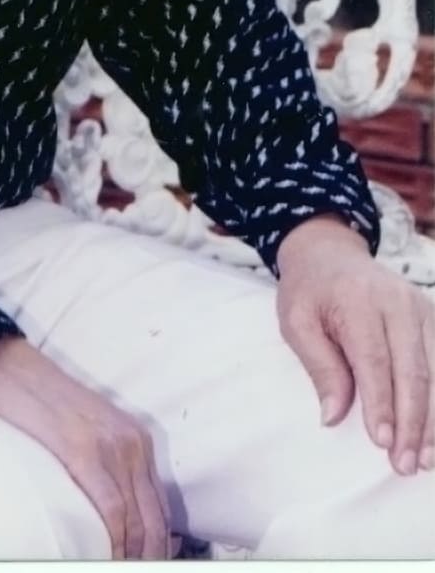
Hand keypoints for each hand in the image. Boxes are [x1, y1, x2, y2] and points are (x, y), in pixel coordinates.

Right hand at [0, 333, 169, 558]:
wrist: (5, 364)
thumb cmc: (37, 401)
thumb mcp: (85, 431)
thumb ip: (103, 465)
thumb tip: (112, 518)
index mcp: (136, 438)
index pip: (160, 511)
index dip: (157, 549)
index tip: (143, 566)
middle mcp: (132, 444)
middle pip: (154, 523)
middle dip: (146, 558)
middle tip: (128, 572)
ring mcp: (110, 447)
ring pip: (136, 523)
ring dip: (129, 557)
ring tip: (114, 569)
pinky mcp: (82, 451)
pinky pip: (111, 512)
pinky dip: (112, 544)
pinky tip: (101, 558)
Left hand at [276, 214, 434, 474]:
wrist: (329, 253)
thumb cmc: (309, 292)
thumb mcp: (296, 321)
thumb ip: (319, 366)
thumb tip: (332, 416)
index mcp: (358, 301)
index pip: (375, 360)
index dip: (382, 404)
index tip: (382, 443)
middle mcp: (398, 302)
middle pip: (413, 370)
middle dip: (413, 423)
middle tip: (406, 465)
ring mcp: (422, 308)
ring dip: (434, 420)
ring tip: (426, 460)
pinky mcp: (433, 317)